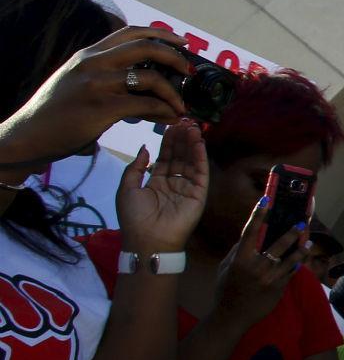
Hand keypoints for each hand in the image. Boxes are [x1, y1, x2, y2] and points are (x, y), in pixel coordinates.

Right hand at [0, 27, 190, 177]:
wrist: (30, 134)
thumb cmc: (56, 111)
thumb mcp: (77, 80)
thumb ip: (105, 73)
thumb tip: (145, 80)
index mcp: (89, 54)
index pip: (130, 32)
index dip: (160, 33)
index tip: (181, 41)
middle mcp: (93, 62)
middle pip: (145, 47)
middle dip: (174, 57)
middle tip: (188, 71)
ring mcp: (98, 84)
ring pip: (150, 77)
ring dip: (172, 93)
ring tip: (180, 105)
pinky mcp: (102, 107)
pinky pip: (146, 105)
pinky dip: (164, 111)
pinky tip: (170, 118)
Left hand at [114, 119, 207, 254]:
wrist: (147, 239)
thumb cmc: (134, 216)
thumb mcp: (127, 188)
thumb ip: (135, 167)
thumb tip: (145, 148)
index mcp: (156, 182)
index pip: (165, 157)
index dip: (168, 141)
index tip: (171, 125)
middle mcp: (173, 182)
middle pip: (179, 156)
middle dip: (181, 138)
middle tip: (184, 120)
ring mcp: (187, 188)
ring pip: (190, 161)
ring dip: (192, 144)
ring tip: (193, 126)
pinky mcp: (199, 194)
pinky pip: (200, 173)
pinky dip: (200, 157)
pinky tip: (199, 142)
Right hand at [214, 197, 309, 328]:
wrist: (232, 316)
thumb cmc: (226, 289)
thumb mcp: (227, 267)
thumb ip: (238, 251)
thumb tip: (251, 235)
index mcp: (240, 259)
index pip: (250, 231)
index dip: (259, 214)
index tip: (267, 199)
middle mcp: (257, 267)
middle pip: (279, 244)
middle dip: (291, 232)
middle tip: (301, 223)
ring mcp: (270, 278)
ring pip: (291, 259)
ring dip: (301, 249)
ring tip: (308, 242)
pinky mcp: (279, 288)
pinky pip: (291, 273)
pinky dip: (296, 265)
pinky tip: (301, 259)